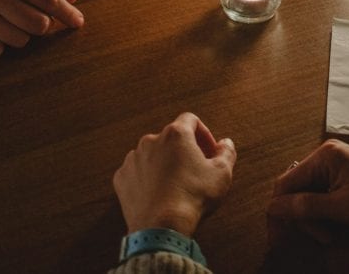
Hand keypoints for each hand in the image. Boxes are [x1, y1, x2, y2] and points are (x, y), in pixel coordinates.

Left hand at [113, 113, 236, 236]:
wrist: (161, 227)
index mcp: (176, 135)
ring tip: (176, 185)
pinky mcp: (122, 178)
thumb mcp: (222, 174)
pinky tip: (158, 194)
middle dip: (183, 150)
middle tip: (194, 170)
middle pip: (170, 138)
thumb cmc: (193, 197)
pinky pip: (137, 172)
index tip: (209, 151)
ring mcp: (133, 159)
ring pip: (152, 154)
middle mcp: (151, 141)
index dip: (203, 133)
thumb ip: (226, 152)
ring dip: (164, 164)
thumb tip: (225, 143)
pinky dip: (147, 179)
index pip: (190, 120)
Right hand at [267, 140, 348, 242]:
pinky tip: (333, 226)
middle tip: (319, 238)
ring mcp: (336, 163)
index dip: (281, 211)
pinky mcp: (344, 173)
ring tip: (328, 236)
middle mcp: (326, 154)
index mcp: (323, 156)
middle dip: (302, 217)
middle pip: (296, 189)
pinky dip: (324, 211)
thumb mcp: (342, 208)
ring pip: (309, 193)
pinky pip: (322, 192)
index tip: (281, 237)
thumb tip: (274, 208)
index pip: (286, 183)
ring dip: (314, 217)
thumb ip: (305, 207)